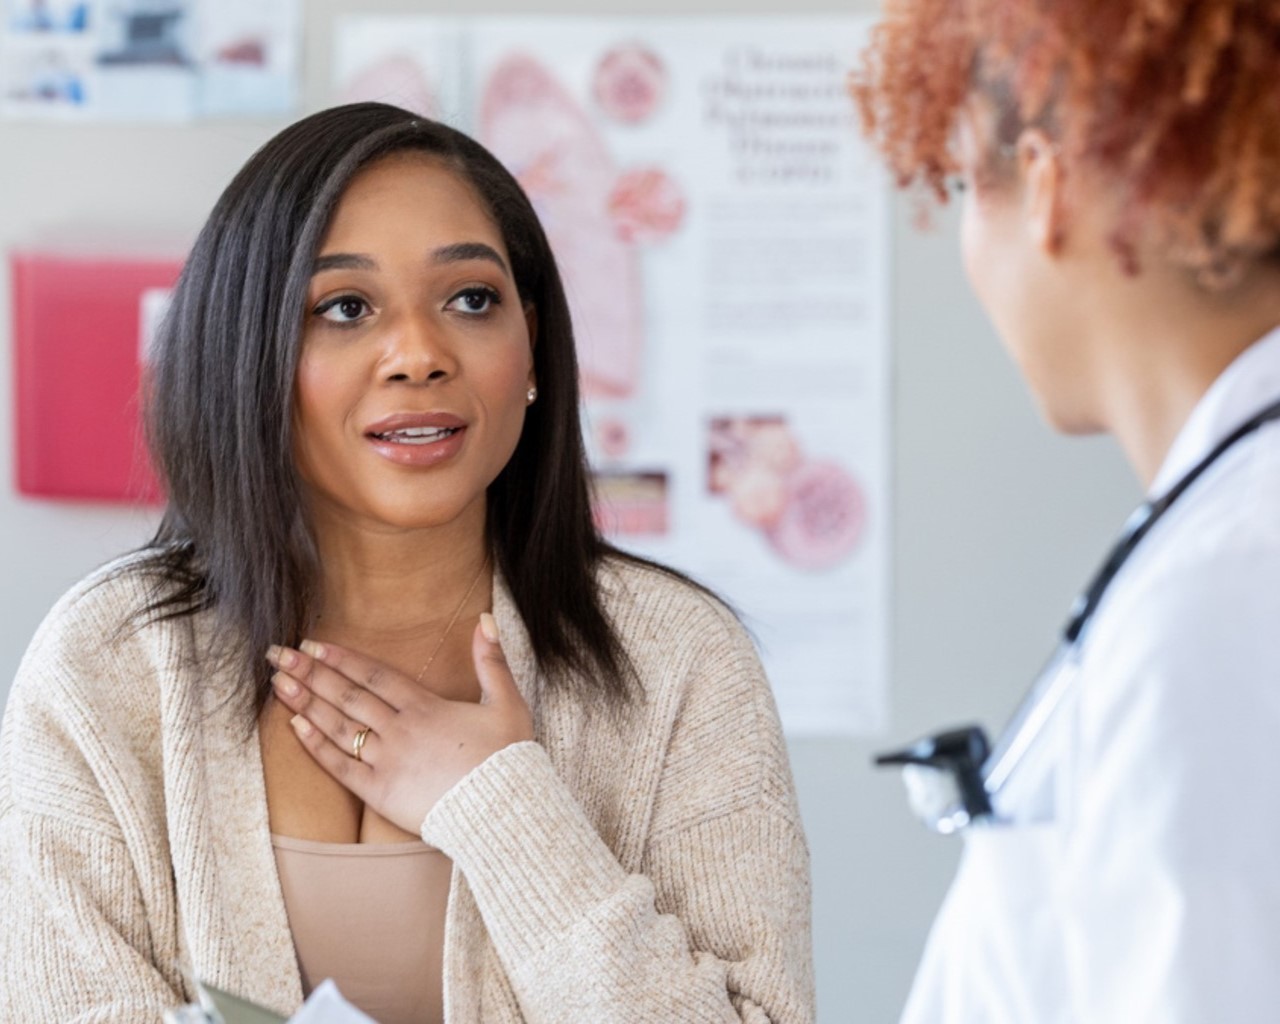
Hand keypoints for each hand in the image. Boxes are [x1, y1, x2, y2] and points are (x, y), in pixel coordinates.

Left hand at [267, 612, 534, 834]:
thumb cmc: (508, 757)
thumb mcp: (507, 702)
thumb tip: (485, 618)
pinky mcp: (381, 793)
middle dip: (311, 673)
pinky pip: (341, 767)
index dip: (342, 659)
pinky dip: (317, 747)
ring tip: (278, 684)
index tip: (314, 645)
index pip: (375, 675)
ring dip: (306, 703)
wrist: (503, 811)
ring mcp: (388, 761)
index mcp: (427, 707)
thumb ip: (492, 660)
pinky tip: (296, 728)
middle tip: (278, 655)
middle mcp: (401, 730)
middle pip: (348, 696)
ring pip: (339, 727)